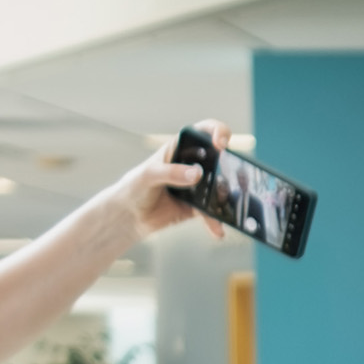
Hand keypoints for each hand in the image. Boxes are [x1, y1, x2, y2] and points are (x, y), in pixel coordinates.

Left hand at [115, 118, 235, 239]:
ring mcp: (198, 187)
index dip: (217, 132)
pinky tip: (217, 230)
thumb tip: (197, 175)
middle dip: (230, 167)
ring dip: (226, 197)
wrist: (130, 216)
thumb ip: (171, 172)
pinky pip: (213, 213)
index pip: (204, 132)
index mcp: (180, 148)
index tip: (221, 144)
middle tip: (233, 177)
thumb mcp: (148, 175)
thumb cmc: (134, 187)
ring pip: (220, 188)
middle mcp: (193, 165)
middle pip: (219, 160)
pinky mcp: (199, 207)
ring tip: (223, 207)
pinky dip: (216, 221)